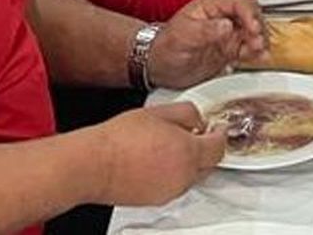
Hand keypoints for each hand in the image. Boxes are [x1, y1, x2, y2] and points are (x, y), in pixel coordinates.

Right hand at [89, 102, 224, 206]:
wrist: (92, 164)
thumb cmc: (118, 140)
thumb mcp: (158, 112)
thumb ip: (187, 113)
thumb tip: (197, 120)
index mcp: (189, 153)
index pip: (219, 147)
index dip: (219, 134)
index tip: (215, 129)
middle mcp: (183, 176)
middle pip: (208, 164)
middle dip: (204, 149)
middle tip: (192, 135)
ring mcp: (170, 191)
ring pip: (191, 176)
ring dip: (187, 163)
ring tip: (166, 147)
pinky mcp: (156, 200)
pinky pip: (174, 186)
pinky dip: (172, 175)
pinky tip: (155, 161)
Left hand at [147, 0, 267, 88]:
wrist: (158, 67)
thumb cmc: (165, 47)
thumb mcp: (182, 36)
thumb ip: (205, 30)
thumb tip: (227, 25)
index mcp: (210, 6)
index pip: (237, 1)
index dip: (248, 12)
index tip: (252, 27)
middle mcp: (221, 17)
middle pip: (250, 13)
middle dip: (258, 26)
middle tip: (257, 41)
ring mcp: (227, 33)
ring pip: (253, 30)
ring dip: (260, 39)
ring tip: (260, 51)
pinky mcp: (230, 49)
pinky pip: (248, 47)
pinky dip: (256, 52)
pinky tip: (259, 57)